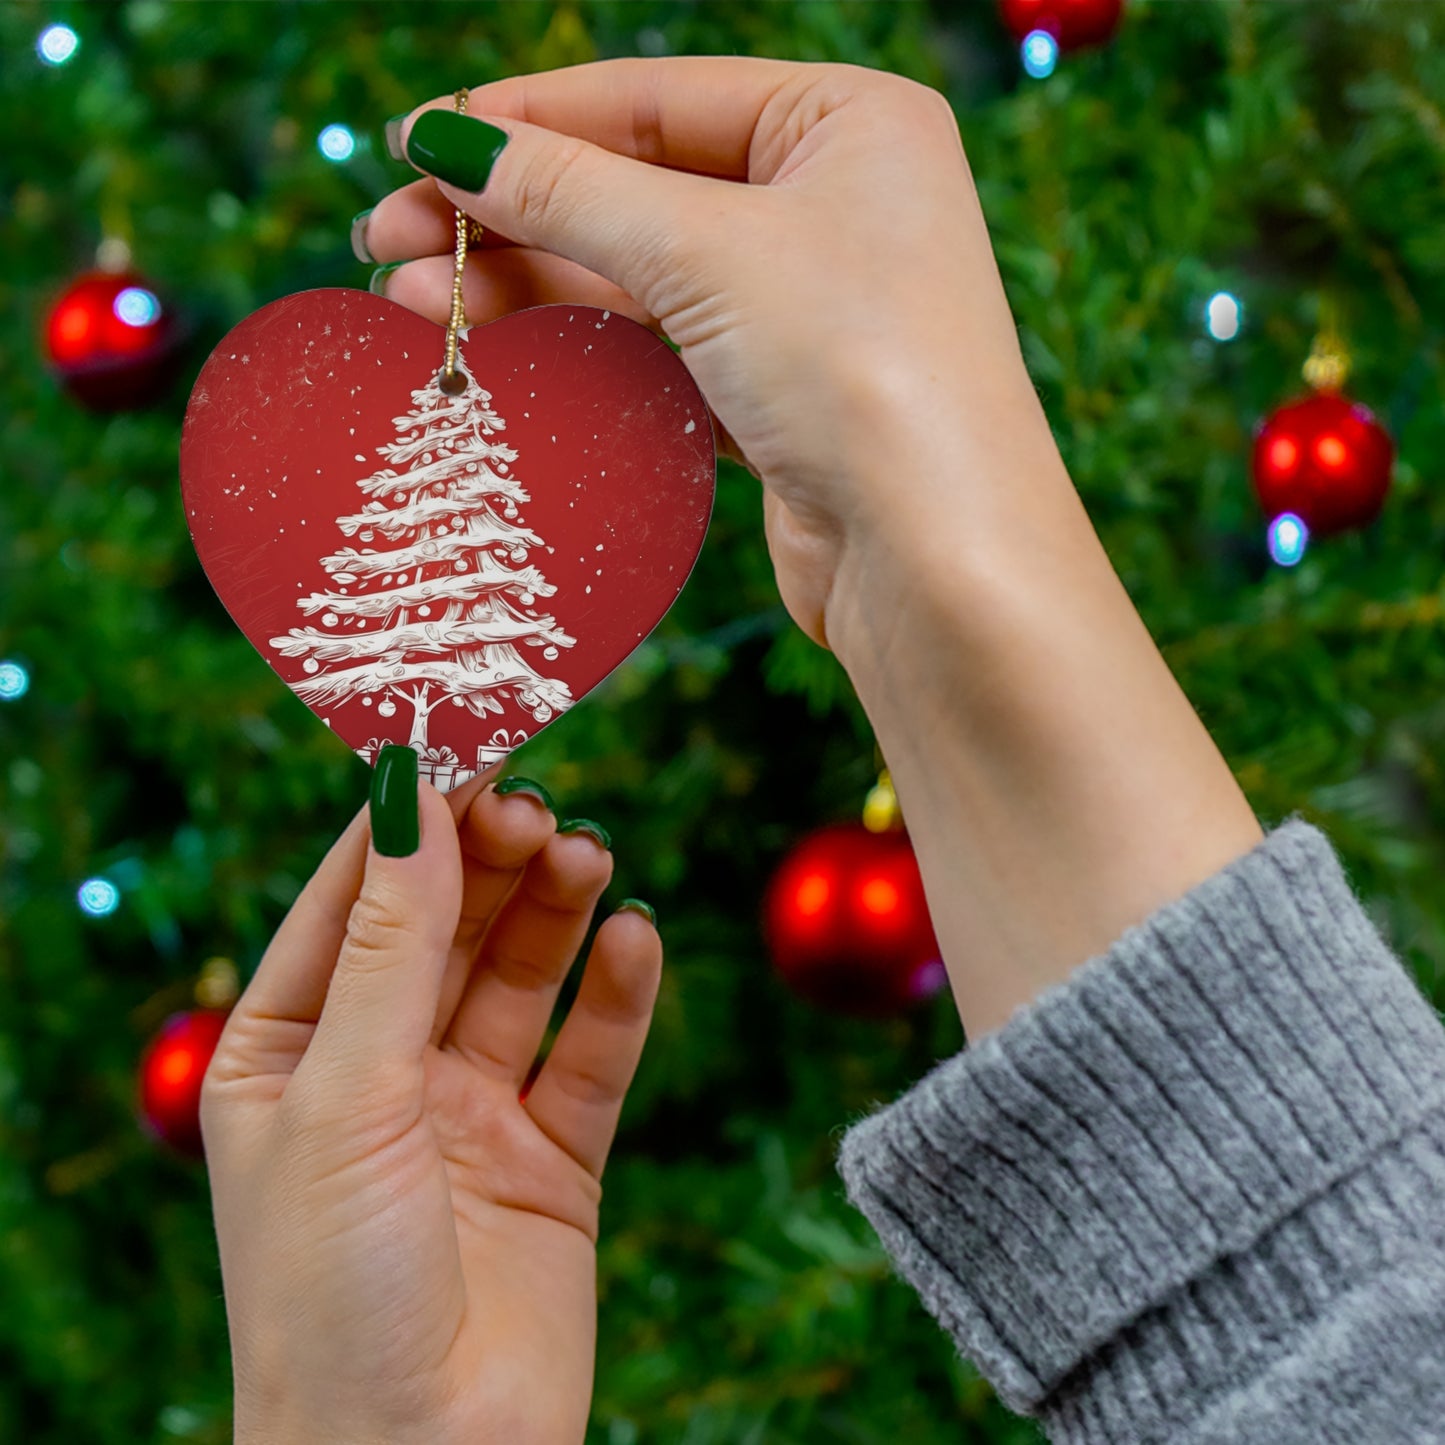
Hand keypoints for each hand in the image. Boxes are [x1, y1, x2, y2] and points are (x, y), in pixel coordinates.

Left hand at [201, 771, 660, 1444]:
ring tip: (588, 857)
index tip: (464, 738)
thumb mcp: (347, 1094)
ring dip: (555, 911)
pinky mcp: (552, 1159)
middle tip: (536, 805)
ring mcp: (468, 1113)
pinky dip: (617, 994)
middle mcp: (379, 1072)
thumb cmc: (331, 1293)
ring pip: (521, 977)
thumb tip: (409, 788)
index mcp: (288, 1052)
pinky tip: (635, 940)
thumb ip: (391, 941)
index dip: (407, 818)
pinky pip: (591, 1055)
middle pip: (446, 926)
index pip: (351, 899)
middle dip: (489, 860)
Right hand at [359, 57, 1057, 654]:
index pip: (655, 98)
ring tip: (411, 303)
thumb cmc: (858, 370)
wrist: (936, 561)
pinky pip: (661, 350)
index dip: (526, 118)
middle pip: (636, 188)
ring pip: (640, 276)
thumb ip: (569, 190)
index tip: (415, 141)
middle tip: (386, 239)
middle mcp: (834, 203)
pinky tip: (500, 350)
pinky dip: (583, 349)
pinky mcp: (781, 396)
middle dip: (508, 214)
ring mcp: (808, 305)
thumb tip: (447, 140)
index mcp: (847, 122)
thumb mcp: (705, 252)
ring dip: (528, 286)